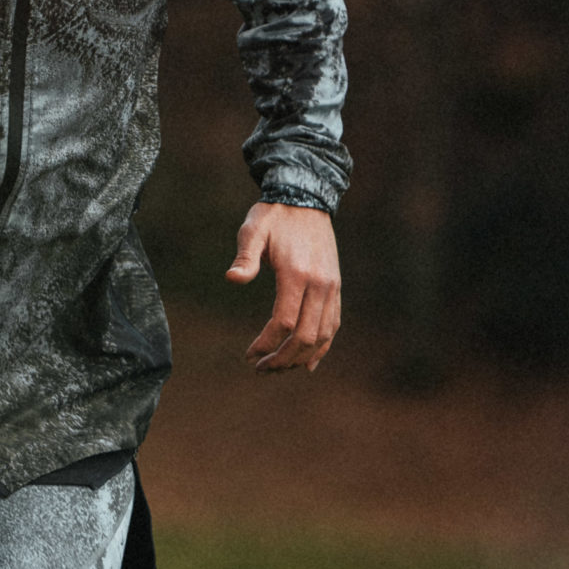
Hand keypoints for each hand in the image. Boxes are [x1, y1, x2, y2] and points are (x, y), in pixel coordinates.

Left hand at [226, 202, 340, 372]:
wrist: (306, 199)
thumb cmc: (273, 216)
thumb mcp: (253, 230)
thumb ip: (245, 256)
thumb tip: (232, 278)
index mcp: (296, 273)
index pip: (284, 322)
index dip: (267, 344)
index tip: (249, 355)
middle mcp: (319, 284)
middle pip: (305, 336)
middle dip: (283, 359)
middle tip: (261, 369)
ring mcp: (331, 287)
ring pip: (323, 335)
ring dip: (301, 358)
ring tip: (278, 368)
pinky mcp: (335, 287)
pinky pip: (333, 324)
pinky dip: (323, 347)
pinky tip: (308, 363)